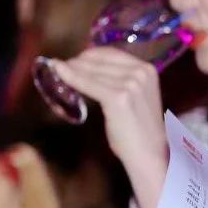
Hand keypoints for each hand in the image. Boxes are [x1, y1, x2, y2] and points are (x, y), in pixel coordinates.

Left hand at [51, 47, 167, 207]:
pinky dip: (70, 77)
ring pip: (91, 71)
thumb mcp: (134, 97)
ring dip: (71, 69)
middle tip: (61, 67)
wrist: (149, 154)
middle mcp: (141, 72)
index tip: (73, 61)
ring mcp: (131, 83)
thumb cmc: (139, 130)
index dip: (89, 55)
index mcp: (148, 69)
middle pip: (100, 60)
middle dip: (77, 62)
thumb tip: (87, 67)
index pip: (111, 53)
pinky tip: (59, 73)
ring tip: (58, 71)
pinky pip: (87, 83)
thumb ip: (119, 80)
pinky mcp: (118, 97)